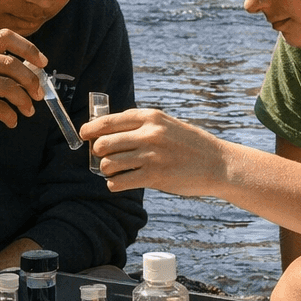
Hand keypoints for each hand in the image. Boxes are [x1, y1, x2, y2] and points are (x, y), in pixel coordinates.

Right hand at [0, 29, 46, 135]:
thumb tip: (26, 71)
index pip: (5, 36)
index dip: (28, 48)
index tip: (42, 63)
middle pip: (12, 64)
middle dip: (31, 80)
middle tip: (38, 94)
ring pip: (8, 87)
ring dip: (24, 101)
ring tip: (28, 110)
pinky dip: (10, 116)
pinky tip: (11, 121)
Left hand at [81, 107, 229, 197]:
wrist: (217, 163)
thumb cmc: (188, 144)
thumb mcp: (165, 124)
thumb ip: (139, 125)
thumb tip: (106, 130)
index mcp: (150, 117)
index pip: (108, 121)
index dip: (90, 129)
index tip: (84, 135)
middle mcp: (149, 134)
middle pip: (103, 143)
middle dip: (97, 152)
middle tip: (103, 157)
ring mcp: (151, 155)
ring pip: (108, 164)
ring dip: (106, 169)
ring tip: (114, 171)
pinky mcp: (154, 176)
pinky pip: (119, 182)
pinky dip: (114, 184)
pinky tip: (121, 182)